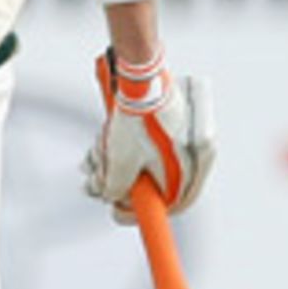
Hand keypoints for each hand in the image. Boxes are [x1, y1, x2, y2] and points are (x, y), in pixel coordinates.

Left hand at [84, 49, 214, 223]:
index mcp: (193, 166)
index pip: (173, 203)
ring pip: (143, 162)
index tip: (118, 213)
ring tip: (94, 156)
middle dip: (119, 184)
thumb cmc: (138, 119)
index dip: (143, 213)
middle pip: (153, 183)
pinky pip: (143, 144)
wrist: (140, 75)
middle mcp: (193, 152)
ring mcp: (181, 135)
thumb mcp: (121, 164)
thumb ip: (117, 189)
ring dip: (114, 163)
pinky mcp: (167, 121)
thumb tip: (112, 196)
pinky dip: (121, 147)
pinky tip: (100, 143)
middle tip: (95, 183)